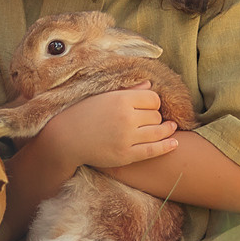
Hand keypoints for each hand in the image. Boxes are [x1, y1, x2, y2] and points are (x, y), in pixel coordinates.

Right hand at [41, 82, 177, 170]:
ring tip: (170, 128)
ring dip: (165, 130)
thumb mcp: (103, 96)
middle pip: (156, 115)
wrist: (65, 138)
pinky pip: (153, 151)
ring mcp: (127, 138)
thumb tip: (150, 84)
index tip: (148, 106)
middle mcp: (127, 118)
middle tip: (149, 119)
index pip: (153, 98)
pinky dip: (166, 146)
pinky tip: (174, 143)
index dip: (152, 102)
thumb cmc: (82, 113)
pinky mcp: (126, 156)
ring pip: (158, 131)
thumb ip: (129, 91)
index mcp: (121, 99)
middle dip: (154, 116)